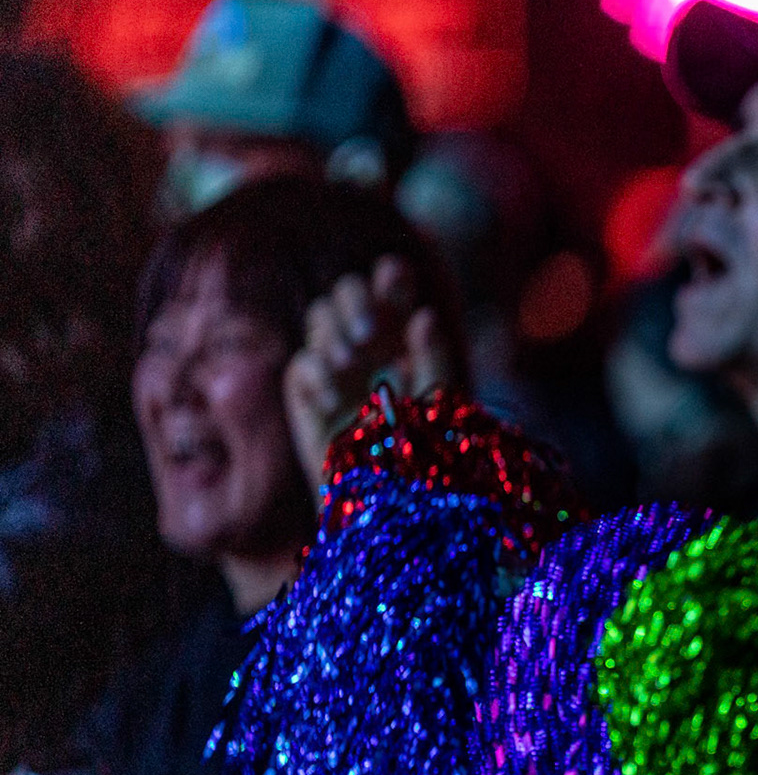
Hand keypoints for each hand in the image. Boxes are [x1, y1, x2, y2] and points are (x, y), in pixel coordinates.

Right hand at [282, 255, 453, 487]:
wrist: (390, 500)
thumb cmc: (425, 454)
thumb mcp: (440, 405)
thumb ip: (436, 360)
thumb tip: (424, 314)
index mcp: (403, 337)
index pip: (391, 291)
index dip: (390, 277)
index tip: (395, 273)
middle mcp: (367, 344)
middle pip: (345, 291)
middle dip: (353, 300)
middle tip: (369, 334)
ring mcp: (335, 365)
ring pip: (319, 317)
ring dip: (333, 333)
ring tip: (352, 363)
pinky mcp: (307, 394)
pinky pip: (300, 365)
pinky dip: (315, 373)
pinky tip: (333, 398)